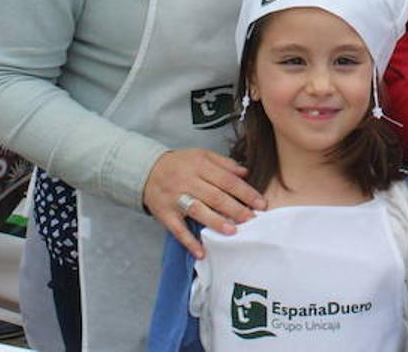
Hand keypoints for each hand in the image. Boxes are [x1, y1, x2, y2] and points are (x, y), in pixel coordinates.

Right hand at [143, 148, 267, 258]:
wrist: (147, 171)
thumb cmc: (180, 164)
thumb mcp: (201, 156)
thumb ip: (224, 163)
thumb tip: (246, 172)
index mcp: (199, 165)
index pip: (226, 179)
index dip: (245, 192)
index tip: (261, 204)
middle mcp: (187, 181)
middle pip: (215, 196)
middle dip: (235, 209)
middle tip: (252, 220)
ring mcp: (175, 198)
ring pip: (198, 211)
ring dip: (215, 222)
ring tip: (232, 231)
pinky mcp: (164, 214)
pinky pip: (177, 229)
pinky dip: (189, 242)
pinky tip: (202, 252)